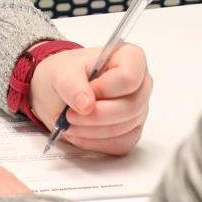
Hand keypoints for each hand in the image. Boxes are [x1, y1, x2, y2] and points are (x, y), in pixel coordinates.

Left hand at [29, 42, 151, 154]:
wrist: (59, 93)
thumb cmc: (66, 74)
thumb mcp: (60, 72)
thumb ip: (72, 84)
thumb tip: (87, 105)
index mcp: (131, 58)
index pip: (129, 78)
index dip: (104, 89)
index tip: (85, 92)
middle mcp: (141, 84)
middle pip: (130, 107)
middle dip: (96, 115)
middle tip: (70, 115)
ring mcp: (138, 109)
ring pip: (125, 129)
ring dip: (92, 131)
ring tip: (71, 123)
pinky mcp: (131, 131)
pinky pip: (120, 144)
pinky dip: (96, 142)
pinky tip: (80, 132)